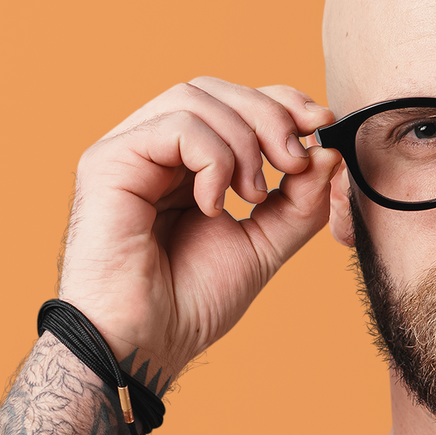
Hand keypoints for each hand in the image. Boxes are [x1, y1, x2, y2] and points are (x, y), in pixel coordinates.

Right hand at [58, 77, 341, 382]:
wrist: (145, 345)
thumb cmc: (189, 305)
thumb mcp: (264, 246)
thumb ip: (299, 202)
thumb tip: (328, 152)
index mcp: (185, 165)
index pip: (233, 103)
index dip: (280, 103)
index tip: (320, 125)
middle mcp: (153, 151)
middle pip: (216, 90)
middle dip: (270, 114)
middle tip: (296, 160)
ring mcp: (128, 152)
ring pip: (196, 97)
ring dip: (244, 141)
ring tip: (253, 196)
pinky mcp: (108, 162)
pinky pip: (175, 125)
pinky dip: (212, 158)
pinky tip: (213, 205)